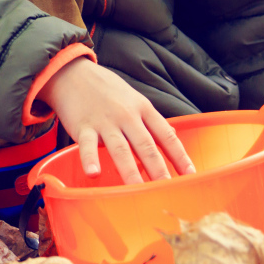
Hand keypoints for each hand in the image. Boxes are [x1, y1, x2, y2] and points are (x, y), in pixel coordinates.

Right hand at [40, 58, 195, 181]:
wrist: (73, 73)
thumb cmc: (106, 89)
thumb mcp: (135, 99)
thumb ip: (151, 120)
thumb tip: (172, 136)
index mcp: (143, 108)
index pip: (166, 136)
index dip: (179, 156)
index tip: (190, 175)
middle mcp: (126, 115)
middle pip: (145, 145)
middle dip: (158, 169)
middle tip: (167, 189)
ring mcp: (104, 121)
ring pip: (120, 148)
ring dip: (130, 171)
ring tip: (138, 191)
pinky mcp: (83, 126)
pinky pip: (87, 145)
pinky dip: (90, 159)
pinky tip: (94, 173)